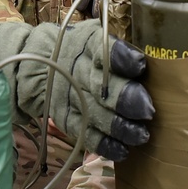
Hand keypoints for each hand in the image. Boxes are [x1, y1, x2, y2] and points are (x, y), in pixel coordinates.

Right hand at [0, 20, 153, 160]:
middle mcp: (77, 72)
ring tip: (140, 135)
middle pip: (100, 86)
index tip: (139, 65)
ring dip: (119, 126)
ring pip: (95, 114)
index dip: (121, 58)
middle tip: (147, 110)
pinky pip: (85, 134)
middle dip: (125, 98)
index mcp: (87, 46)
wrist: (40, 65)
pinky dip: (104, 144)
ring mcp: (70, 98)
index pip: (103, 50)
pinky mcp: (65, 119)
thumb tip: (147, 66)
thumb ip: (119, 51)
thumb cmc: (82, 51)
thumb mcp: (95, 39)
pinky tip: (122, 149)